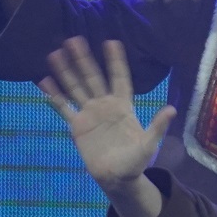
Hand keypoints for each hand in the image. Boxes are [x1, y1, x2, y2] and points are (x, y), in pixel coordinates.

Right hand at [38, 38, 174, 195]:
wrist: (117, 177)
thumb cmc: (136, 160)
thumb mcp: (149, 144)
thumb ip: (157, 126)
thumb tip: (172, 109)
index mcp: (123, 106)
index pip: (119, 78)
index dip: (116, 61)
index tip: (111, 42)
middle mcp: (105, 105)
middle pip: (93, 78)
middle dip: (84, 60)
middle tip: (74, 39)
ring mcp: (89, 114)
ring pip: (75, 88)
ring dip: (66, 72)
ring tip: (55, 53)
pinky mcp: (77, 126)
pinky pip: (64, 108)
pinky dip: (54, 96)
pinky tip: (44, 81)